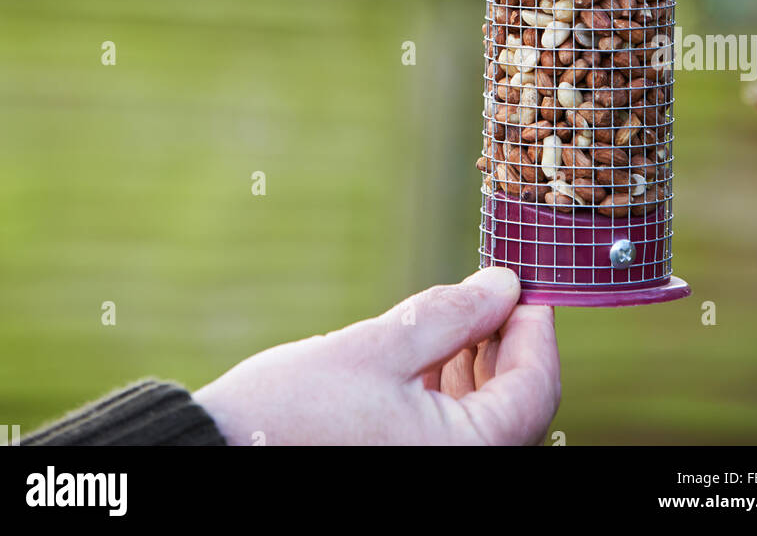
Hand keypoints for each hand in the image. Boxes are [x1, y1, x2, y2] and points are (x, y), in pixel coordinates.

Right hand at [193, 267, 559, 445]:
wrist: (220, 458)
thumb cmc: (293, 410)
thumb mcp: (379, 346)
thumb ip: (450, 315)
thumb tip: (505, 285)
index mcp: (465, 457)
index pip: (534, 389)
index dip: (536, 328)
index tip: (526, 280)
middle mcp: (458, 476)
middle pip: (514, 408)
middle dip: (506, 344)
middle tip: (491, 288)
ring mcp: (431, 476)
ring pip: (484, 422)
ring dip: (480, 366)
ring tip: (459, 314)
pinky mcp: (402, 470)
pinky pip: (451, 435)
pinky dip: (451, 393)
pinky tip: (433, 352)